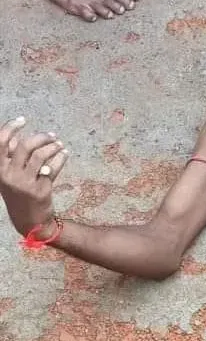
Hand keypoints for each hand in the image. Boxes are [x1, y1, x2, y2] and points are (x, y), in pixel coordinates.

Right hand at [0, 117, 68, 235]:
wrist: (30, 220)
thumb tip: (17, 135)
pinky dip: (61, 158)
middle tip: (52, 136)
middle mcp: (8, 176)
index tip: (23, 119)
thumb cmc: (19, 193)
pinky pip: (53, 168)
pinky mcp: (41, 190)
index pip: (0, 142)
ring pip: (41, 156)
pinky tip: (65, 153)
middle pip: (26, 146)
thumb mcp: (8, 176)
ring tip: (59, 144)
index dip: (11, 127)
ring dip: (53, 147)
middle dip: (42, 137)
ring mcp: (25, 184)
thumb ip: (11, 156)